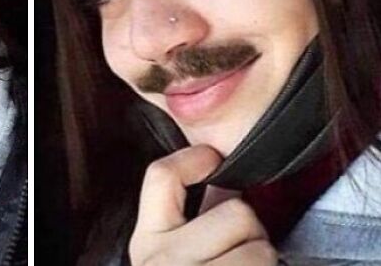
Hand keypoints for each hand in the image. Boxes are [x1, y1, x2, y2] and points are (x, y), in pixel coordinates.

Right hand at [128, 145, 277, 265]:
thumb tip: (222, 181)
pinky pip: (266, 263)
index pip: (162, 176)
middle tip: (240, 250)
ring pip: (260, 244)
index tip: (212, 158)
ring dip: (262, 257)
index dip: (193, 158)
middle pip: (235, 212)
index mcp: (147, 241)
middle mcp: (163, 259)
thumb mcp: (175, 256)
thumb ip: (193, 219)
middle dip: (250, 231)